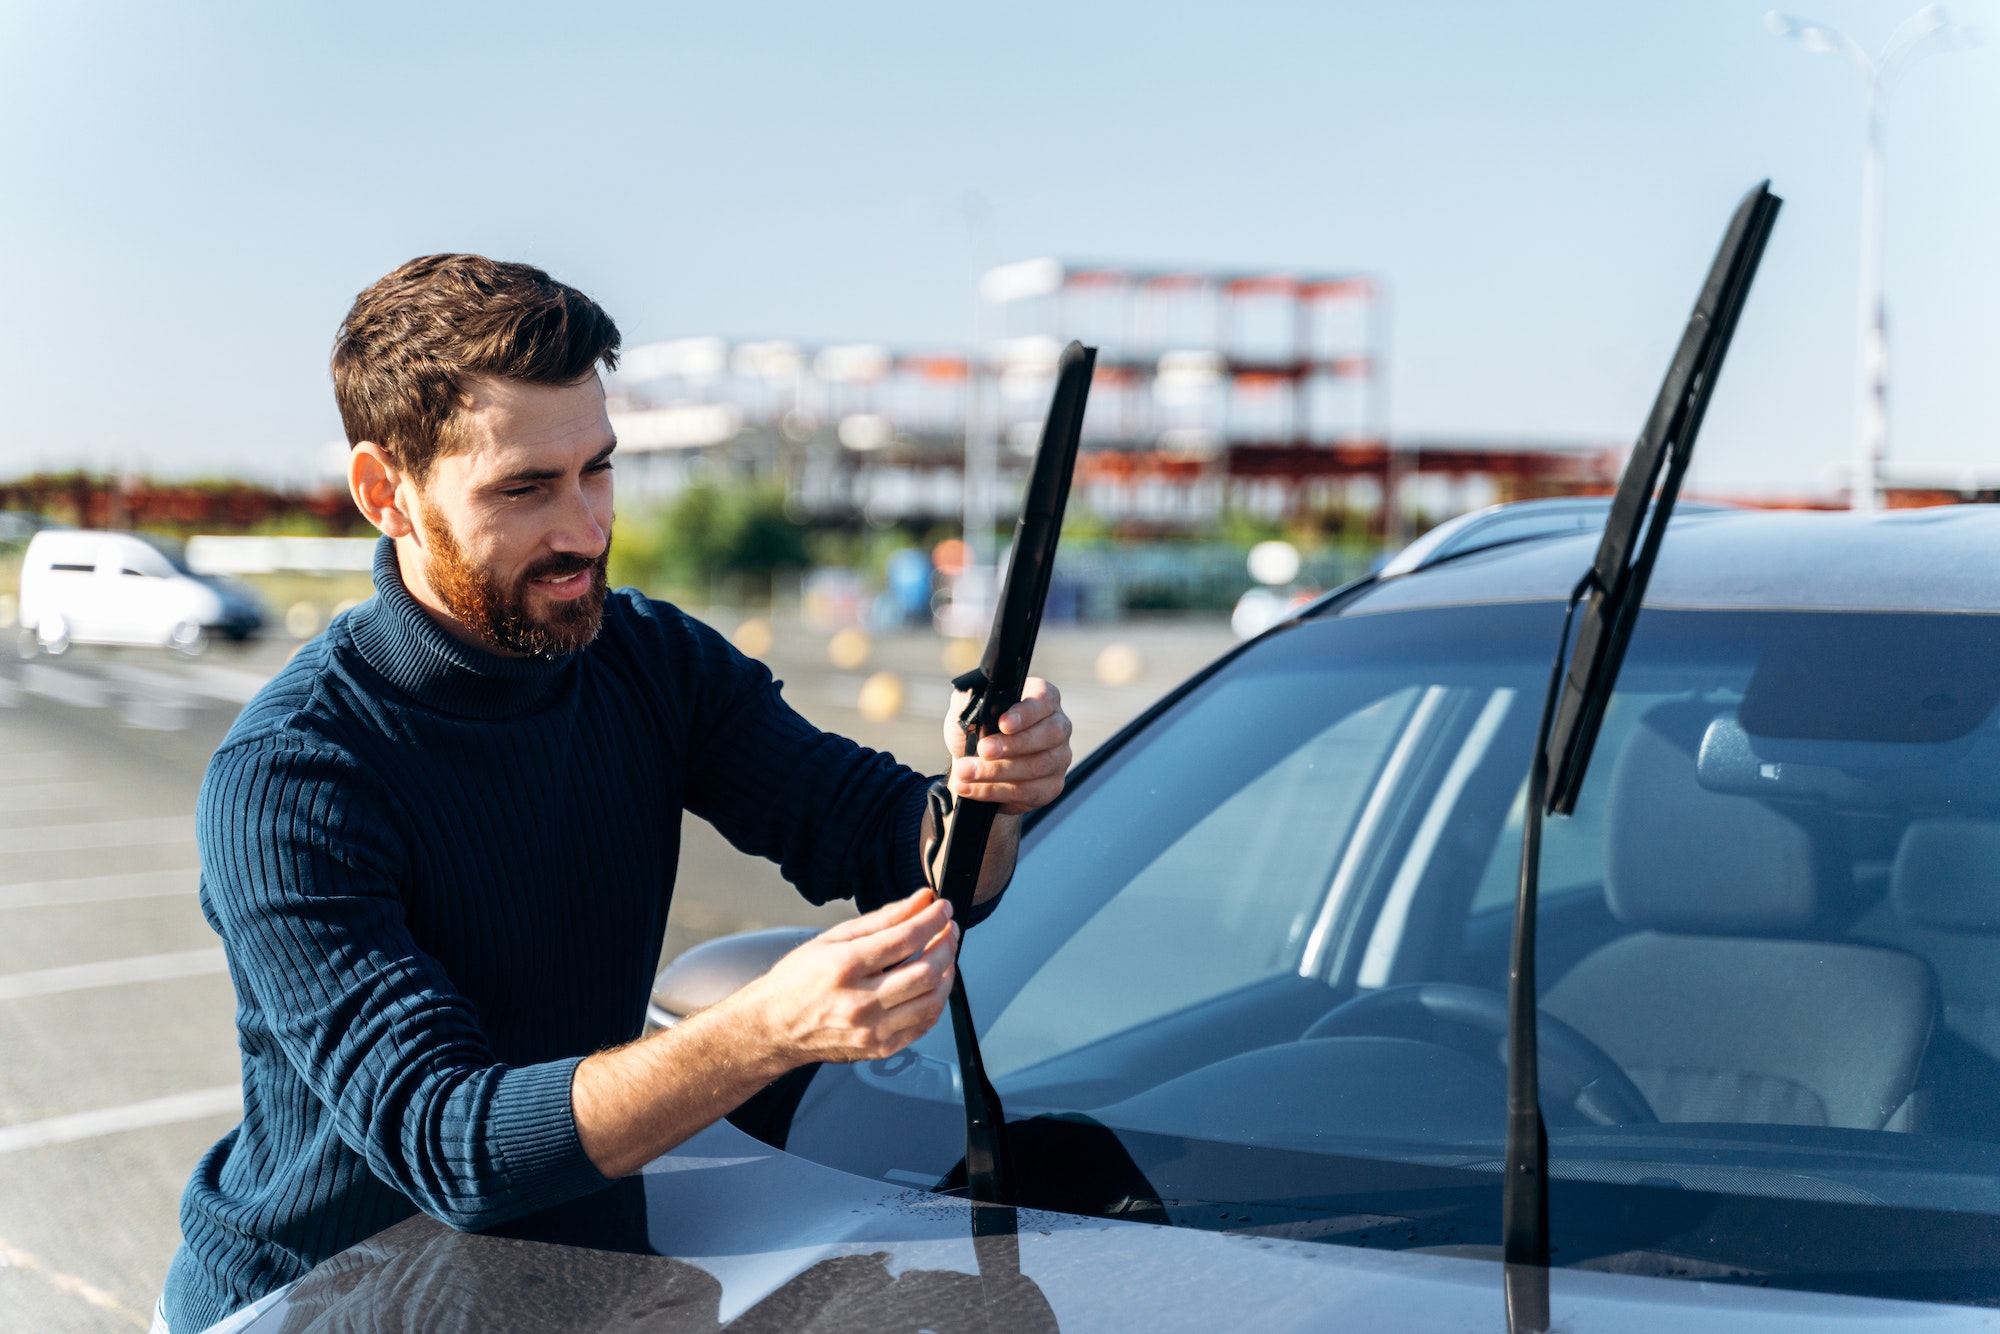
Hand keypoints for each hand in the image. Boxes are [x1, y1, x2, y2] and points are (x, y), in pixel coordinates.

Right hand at [735, 889, 957, 1065]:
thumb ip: (883, 919)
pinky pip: (923, 1025)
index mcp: (845, 967)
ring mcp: (871, 1030)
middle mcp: (860, 1002)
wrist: (774, 1026)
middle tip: (948, 930)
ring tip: (942, 956)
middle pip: (925, 972)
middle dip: (947, 945)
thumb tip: (920, 901)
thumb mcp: (834, 938)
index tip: (943, 909)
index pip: (905, 938)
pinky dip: (935, 1001)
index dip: (933, 920)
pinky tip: (931, 985)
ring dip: (947, 974)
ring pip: (931, 1001)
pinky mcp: (879, 1048)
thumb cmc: (798, 981)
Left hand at [943, 677, 1072, 815]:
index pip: (1045, 699)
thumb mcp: (966, 711)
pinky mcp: (1051, 787)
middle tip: (983, 750)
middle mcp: (1058, 726)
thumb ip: (969, 698)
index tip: (1003, 724)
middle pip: (1049, 734)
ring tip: (965, 772)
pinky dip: (994, 790)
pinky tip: (971, 788)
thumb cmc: (974, 733)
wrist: (970, 770)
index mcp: (1042, 699)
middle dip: (1012, 744)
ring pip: (1037, 766)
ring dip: (996, 771)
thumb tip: (972, 693)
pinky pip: (1027, 791)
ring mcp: (1059, 758)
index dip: (1026, 712)